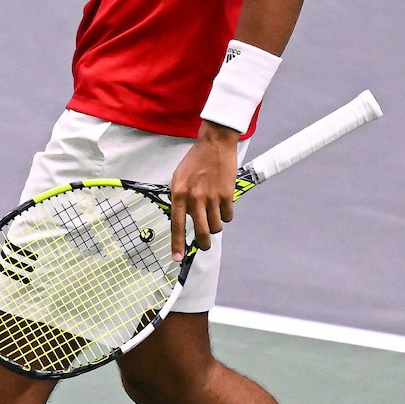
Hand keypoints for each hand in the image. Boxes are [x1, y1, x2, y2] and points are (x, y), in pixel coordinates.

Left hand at [166, 123, 239, 260]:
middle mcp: (194, 197)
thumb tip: (183, 218)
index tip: (177, 259)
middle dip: (203, 243)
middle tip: (204, 245)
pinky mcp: (227, 195)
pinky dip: (226, 215)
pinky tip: (222, 204)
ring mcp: (212, 197)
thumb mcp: (178, 178)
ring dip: (215, 225)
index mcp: (178, 193)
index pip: (176, 224)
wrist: (214, 144)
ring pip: (216, 226)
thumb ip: (179, 198)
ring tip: (213, 213)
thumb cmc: (194, 162)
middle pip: (201, 231)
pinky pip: (228, 217)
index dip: (177, 244)